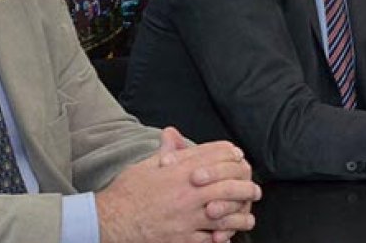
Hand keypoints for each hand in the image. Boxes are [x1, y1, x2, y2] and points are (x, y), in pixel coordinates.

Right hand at [98, 127, 260, 242]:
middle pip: (227, 185)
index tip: (238, 158)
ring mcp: (186, 217)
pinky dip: (222, 236)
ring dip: (240, 215)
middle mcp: (186, 192)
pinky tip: (228, 235)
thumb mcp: (146, 165)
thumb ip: (165, 152)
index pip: (214, 157)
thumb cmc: (127, 192)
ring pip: (225, 214)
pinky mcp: (182, 238)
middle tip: (254, 190)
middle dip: (245, 187)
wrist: (111, 220)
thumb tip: (171, 133)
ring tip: (248, 216)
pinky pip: (210, 238)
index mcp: (178, 171)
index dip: (230, 156)